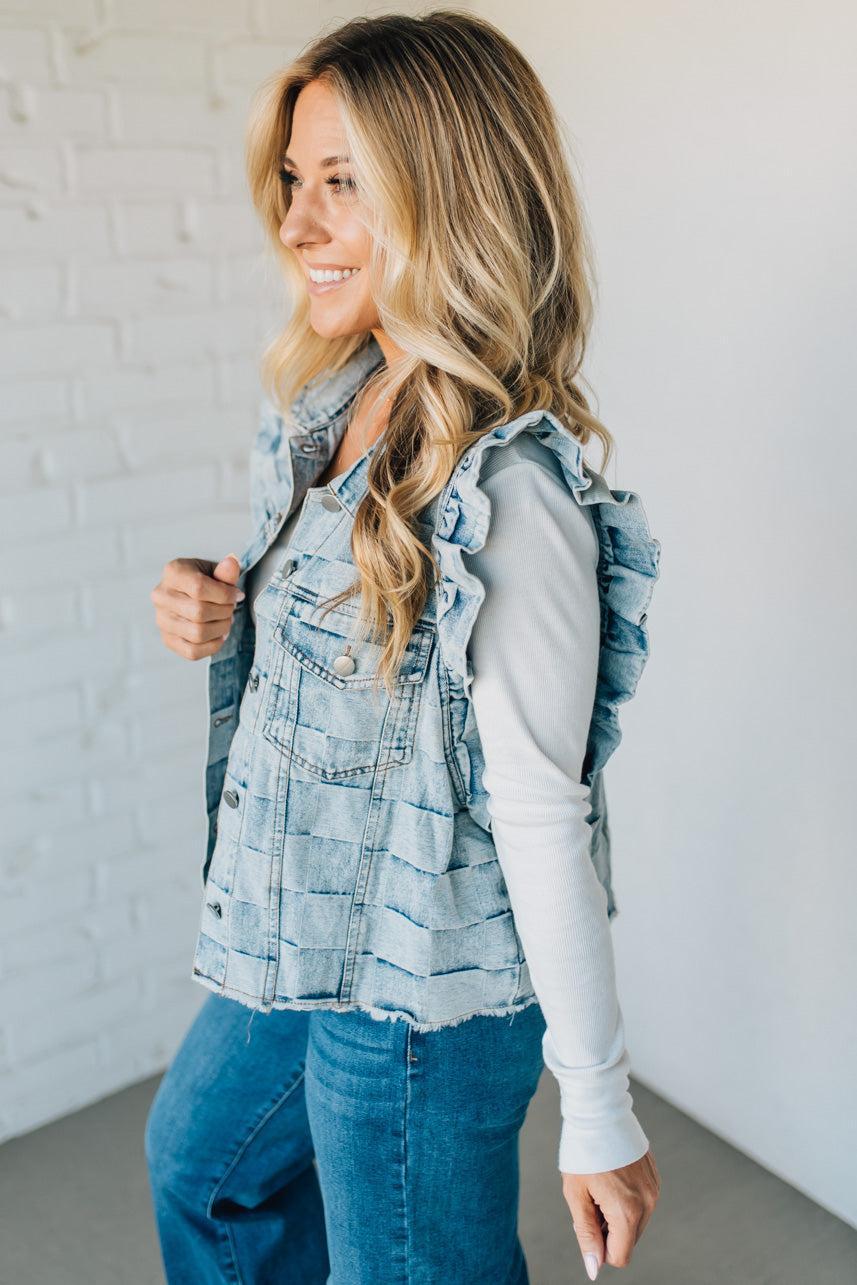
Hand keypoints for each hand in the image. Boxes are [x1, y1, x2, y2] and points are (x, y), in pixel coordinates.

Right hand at [150, 555, 244, 659]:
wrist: (189, 593)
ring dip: (221, 629)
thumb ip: (225, 571)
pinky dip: (212, 646)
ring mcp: (162, 620)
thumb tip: (232, 563)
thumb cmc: (205, 580)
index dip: (225, 595)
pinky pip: (192, 652)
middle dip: (224, 612)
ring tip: (225, 620)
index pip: (199, 588)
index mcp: (173, 573)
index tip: (237, 595)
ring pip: (197, 634)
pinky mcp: (167, 639)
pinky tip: (218, 635)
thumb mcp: (215, 570)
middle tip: (231, 608)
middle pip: (199, 612)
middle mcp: (161, 596)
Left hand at [563, 1148, 660, 1276]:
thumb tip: (594, 1268)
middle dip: (608, 1228)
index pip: (619, 1256)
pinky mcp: (654, 1177)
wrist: (599, 1111)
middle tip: (591, 1197)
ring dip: (617, 1213)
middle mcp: (648, 1203)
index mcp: (627, 1211)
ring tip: (602, 1183)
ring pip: (635, 1222)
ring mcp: (654, 1189)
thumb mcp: (576, 1195)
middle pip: (628, 1240)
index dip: (599, 1247)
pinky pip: (642, 1202)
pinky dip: (626, 1198)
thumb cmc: (583, 1151)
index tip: (587, 1220)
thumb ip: (587, 1235)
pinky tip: (612, 1175)